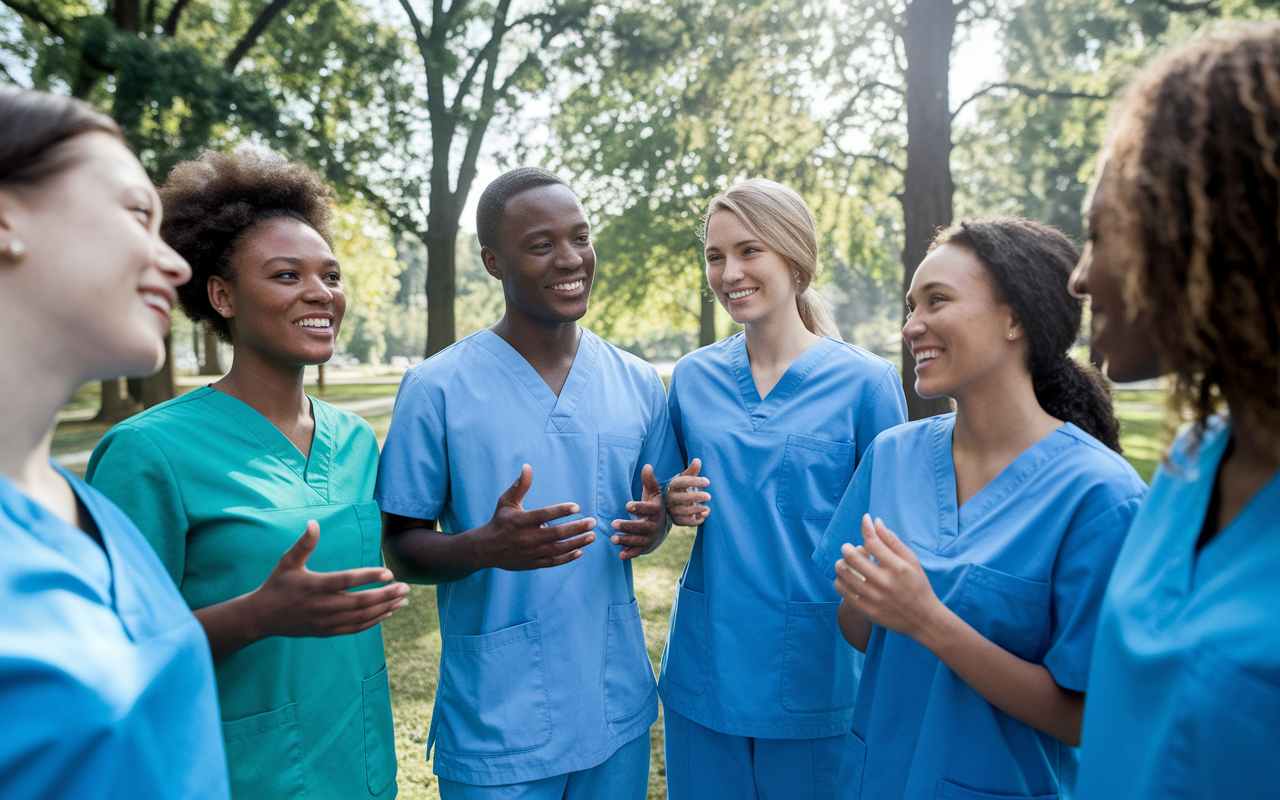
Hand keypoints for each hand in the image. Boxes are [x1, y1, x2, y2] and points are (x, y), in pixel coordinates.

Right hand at [252, 520, 410, 638]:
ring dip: (385, 608)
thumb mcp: (288, 561)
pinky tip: (388, 612)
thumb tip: (314, 522)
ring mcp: (325, 621)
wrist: (261, 618)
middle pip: (360, 602)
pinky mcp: (326, 631)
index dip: (369, 577)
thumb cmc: (277, 584)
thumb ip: (304, 544)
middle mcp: (321, 606)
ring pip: (361, 617)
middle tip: (406, 588)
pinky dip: (373, 622)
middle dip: (386, 595)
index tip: (390, 573)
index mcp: (314, 586)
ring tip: (403, 600)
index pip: (346, 580)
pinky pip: (354, 628)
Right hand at [474, 464, 596, 570]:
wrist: (485, 549)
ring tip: (592, 536)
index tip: (577, 507)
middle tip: (592, 522)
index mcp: (520, 521)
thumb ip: (520, 485)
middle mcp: (526, 538)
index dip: (560, 511)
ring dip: (576, 543)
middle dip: (576, 528)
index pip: (544, 515)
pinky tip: (580, 551)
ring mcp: (530, 552)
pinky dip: (566, 558)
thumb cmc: (500, 521)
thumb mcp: (506, 501)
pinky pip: (552, 562)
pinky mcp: (532, 563)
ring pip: (557, 549)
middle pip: (555, 534)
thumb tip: (528, 466)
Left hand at [611, 464, 666, 558]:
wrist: (662, 527)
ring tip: (612, 538)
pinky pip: (637, 552)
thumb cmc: (653, 506)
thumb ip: (649, 481)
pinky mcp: (644, 547)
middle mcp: (653, 525)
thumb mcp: (653, 493)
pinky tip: (620, 554)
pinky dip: (630, 554)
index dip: (638, 507)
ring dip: (625, 540)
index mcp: (655, 510)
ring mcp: (649, 538)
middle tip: (613, 523)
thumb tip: (647, 465)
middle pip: (641, 527)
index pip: (648, 509)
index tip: (627, 505)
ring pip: (637, 540)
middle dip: (628, 526)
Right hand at [665, 459, 709, 526]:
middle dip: (696, 497)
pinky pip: (685, 522)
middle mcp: (670, 498)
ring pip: (684, 511)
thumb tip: (697, 460)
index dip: (695, 481)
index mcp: (673, 485)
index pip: (682, 482)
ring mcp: (672, 510)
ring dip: (697, 510)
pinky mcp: (676, 520)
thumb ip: (692, 470)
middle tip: (709, 496)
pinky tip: (703, 516)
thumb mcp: (685, 477)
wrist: (672, 503)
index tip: (708, 481)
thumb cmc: (682, 487)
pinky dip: (695, 520)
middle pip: (682, 498)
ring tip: (707, 509)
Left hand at [833, 514, 944, 641]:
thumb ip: (892, 540)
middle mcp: (886, 583)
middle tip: (849, 549)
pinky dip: (840, 581)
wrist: (923, 619)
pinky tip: (847, 579)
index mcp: (898, 568)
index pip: (872, 543)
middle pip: (852, 557)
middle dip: (847, 548)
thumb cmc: (917, 584)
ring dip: (842, 564)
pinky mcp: (867, 611)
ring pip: (844, 573)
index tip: (864, 522)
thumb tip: (874, 521)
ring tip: (847, 564)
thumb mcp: (911, 560)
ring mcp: (875, 598)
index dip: (865, 528)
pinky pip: (842, 591)